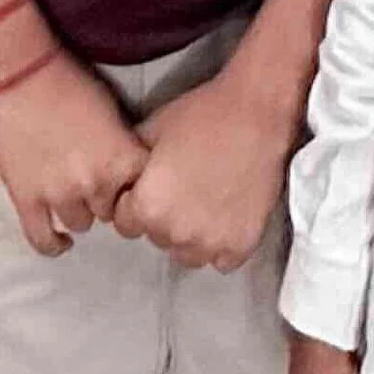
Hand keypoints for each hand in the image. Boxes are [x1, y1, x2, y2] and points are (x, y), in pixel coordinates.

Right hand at [0, 52, 149, 255]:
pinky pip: (44, 240)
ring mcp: (61, 196)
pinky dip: (54, 244)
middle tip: (92, 179)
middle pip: (112, 211)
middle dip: (104, 196)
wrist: (20, 73)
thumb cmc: (70, 81)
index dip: (132, 187)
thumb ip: (122, 149)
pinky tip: (61, 240)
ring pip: (82, 224)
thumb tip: (126, 172)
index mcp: (122, 160)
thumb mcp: (113, 112)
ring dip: (79, 209)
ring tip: (71, 193)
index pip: (141, 193)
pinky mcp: (28, 201)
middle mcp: (97, 184)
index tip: (124, 181)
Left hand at [110, 59, 292, 270]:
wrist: (256, 113)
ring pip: (188, 254)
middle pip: (157, 238)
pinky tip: (225, 215)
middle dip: (162, 218)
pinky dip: (221, 244)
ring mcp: (211, 244)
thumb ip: (128, 164)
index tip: (151, 186)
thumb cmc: (200, 116)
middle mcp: (176, 234)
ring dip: (190, 236)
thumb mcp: (151, 130)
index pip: (126, 223)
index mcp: (148, 207)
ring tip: (203, 203)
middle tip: (181, 189)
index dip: (135, 202)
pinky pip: (221, 260)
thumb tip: (117, 181)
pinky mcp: (241, 247)